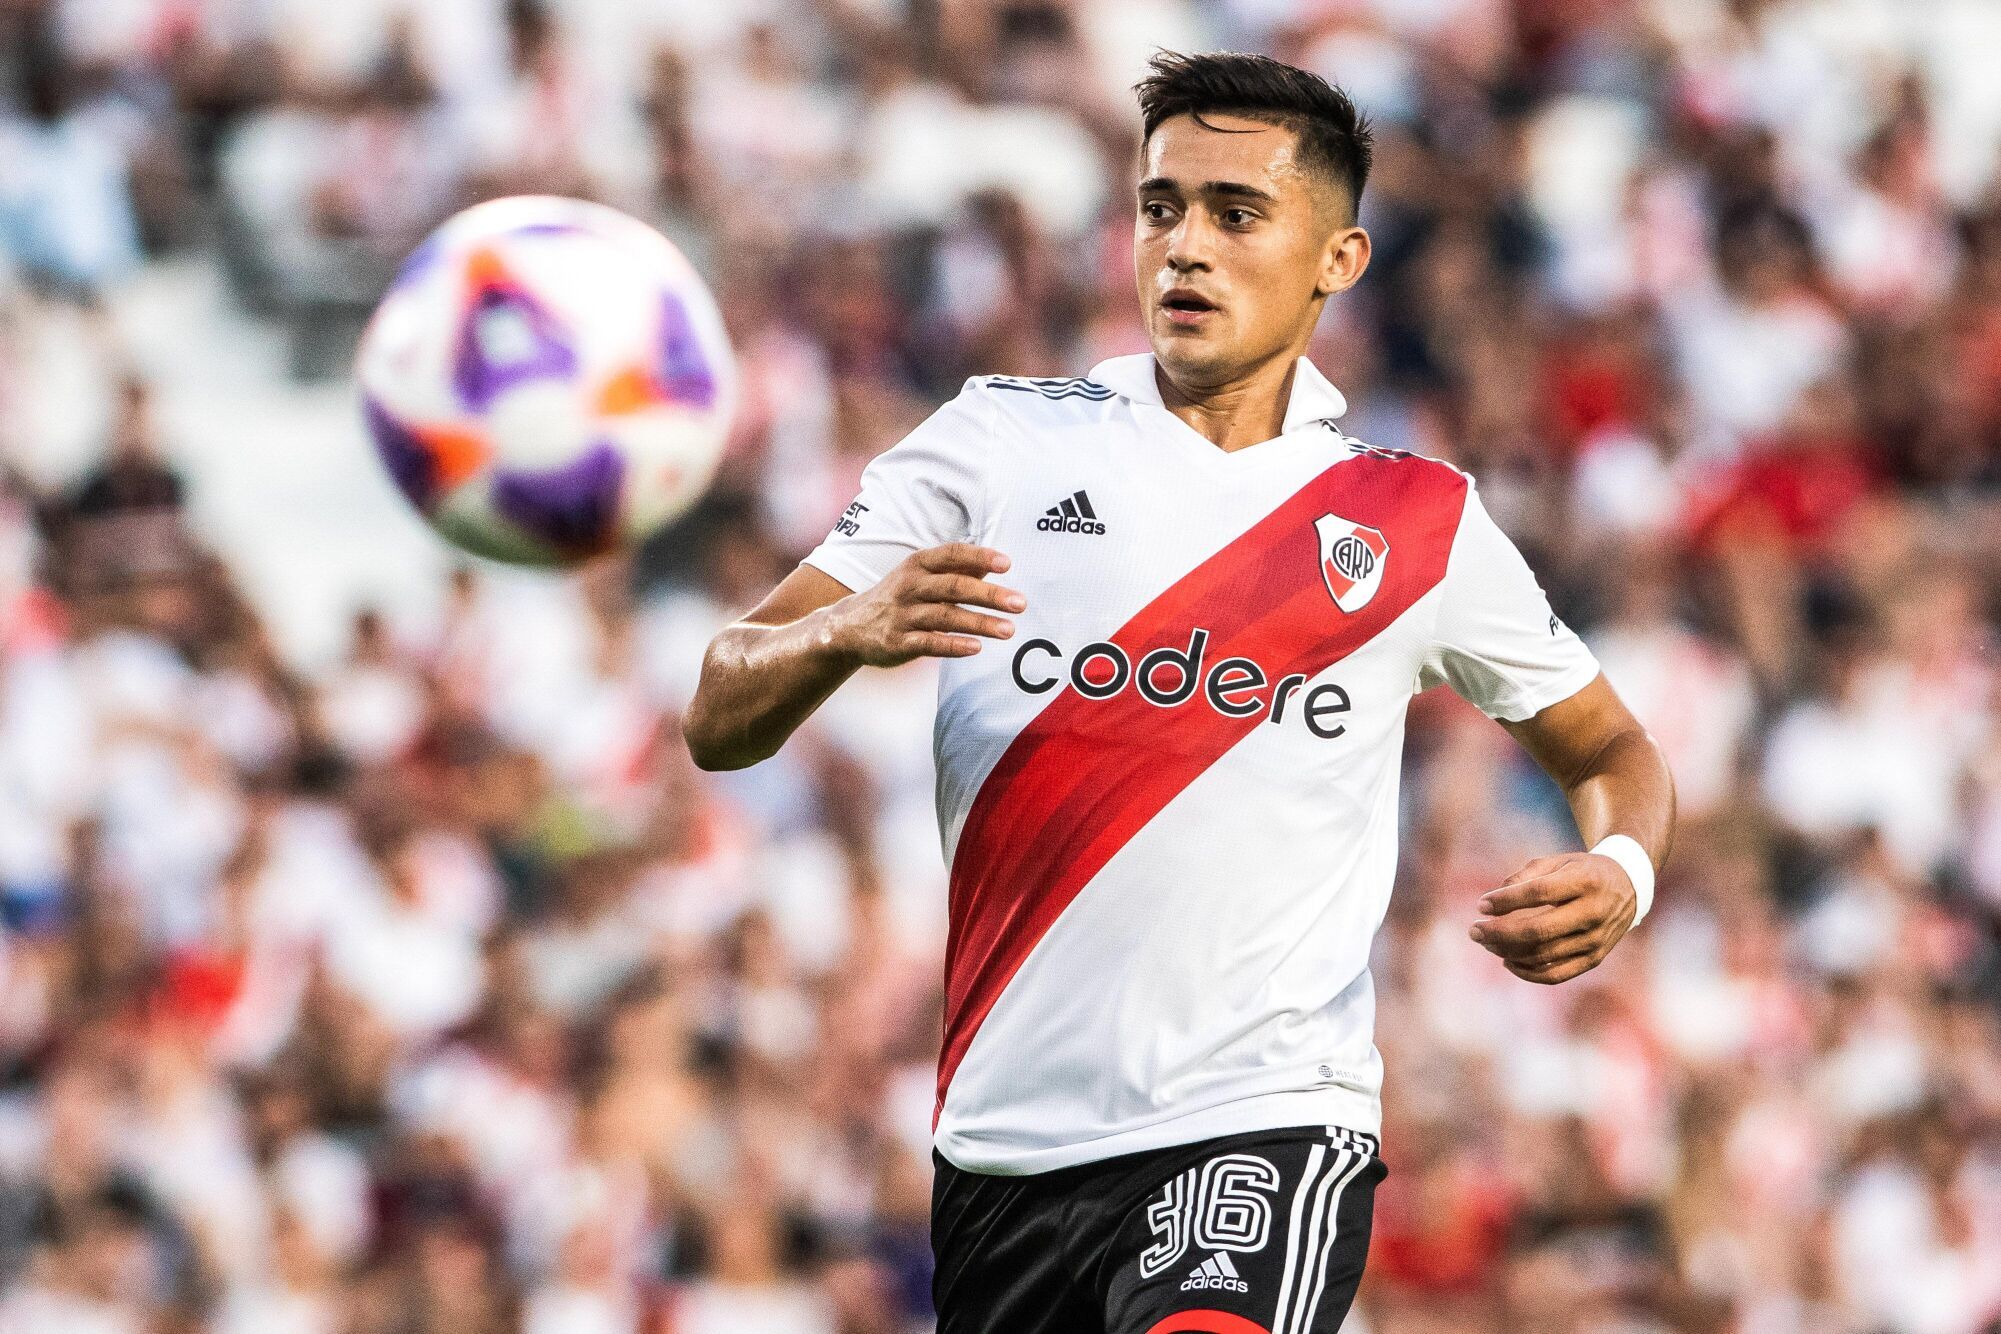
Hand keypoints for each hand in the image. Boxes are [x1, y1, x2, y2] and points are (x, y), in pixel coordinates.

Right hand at [828, 544, 1024, 666]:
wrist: (850, 626)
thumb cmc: (898, 597)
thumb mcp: (921, 577)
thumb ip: (957, 571)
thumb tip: (995, 565)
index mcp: (918, 565)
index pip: (952, 555)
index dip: (979, 557)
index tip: (1006, 564)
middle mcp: (910, 586)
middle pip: (954, 587)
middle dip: (989, 595)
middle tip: (1020, 603)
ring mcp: (903, 615)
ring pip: (945, 617)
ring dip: (979, 623)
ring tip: (1009, 629)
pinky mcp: (898, 642)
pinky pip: (929, 643)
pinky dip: (953, 645)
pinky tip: (976, 648)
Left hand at [1468, 852, 1638, 984]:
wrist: (1629, 886)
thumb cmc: (1583, 871)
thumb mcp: (1558, 861)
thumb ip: (1525, 876)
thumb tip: (1492, 902)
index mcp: (1585, 882)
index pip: (1539, 893)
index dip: (1506, 901)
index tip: (1481, 905)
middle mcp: (1593, 913)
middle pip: (1539, 930)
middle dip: (1499, 933)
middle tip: (1474, 931)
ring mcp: (1596, 940)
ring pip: (1544, 955)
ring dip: (1508, 952)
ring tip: (1486, 942)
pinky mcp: (1595, 959)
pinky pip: (1556, 974)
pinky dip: (1527, 972)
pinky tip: (1507, 961)